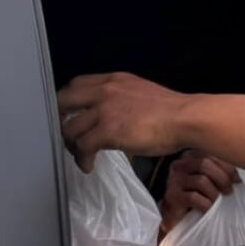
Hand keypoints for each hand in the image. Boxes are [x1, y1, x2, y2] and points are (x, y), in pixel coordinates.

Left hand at [58, 72, 192, 172]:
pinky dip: (82, 158)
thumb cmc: (173, 110)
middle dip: (59, 120)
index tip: (70, 114)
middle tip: (66, 135)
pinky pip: (82, 146)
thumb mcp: (142, 93)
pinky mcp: (107, 131)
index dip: (68, 101)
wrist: (185, 118)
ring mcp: (104, 110)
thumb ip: (124, 99)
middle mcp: (104, 91)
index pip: (77, 84)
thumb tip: (117, 116)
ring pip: (69, 128)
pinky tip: (88, 165)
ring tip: (80, 155)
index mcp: (114, 80)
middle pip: (63, 101)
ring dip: (70, 144)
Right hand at [160, 152, 239, 233]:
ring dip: (214, 193)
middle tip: (228, 191)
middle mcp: (179, 165)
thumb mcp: (209, 179)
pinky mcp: (172, 197)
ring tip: (217, 200)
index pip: (210, 153)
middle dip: (222, 178)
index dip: (227, 166)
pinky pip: (193, 197)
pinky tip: (208, 208)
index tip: (236, 179)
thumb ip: (220, 170)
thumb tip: (238, 175)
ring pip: (201, 180)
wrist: (177, 217)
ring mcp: (173, 180)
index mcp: (189, 156)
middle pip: (205, 164)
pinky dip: (206, 204)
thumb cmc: (197, 195)